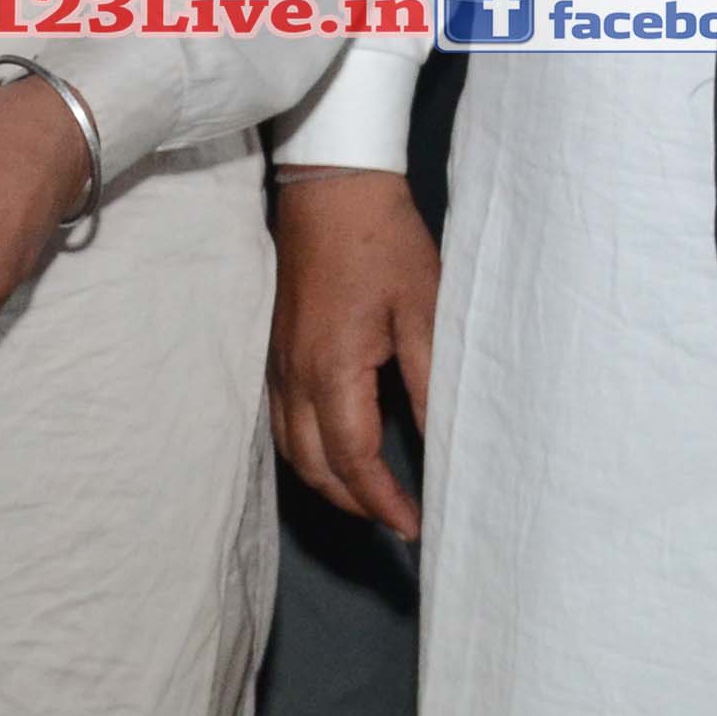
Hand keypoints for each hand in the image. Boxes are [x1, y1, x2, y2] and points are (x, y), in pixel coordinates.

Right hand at [269, 170, 433, 536]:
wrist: (330, 188)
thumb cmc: (383, 244)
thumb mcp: (423, 311)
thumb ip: (429, 383)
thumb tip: (444, 445)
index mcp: (331, 370)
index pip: (353, 460)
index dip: (382, 501)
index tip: (413, 527)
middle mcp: (293, 375)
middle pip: (312, 466)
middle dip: (352, 502)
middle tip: (395, 518)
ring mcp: (275, 362)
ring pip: (290, 447)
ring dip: (326, 479)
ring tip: (369, 493)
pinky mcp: (272, 348)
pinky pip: (280, 419)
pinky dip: (307, 448)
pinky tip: (334, 446)